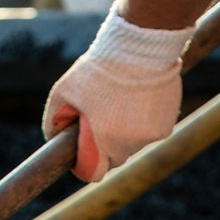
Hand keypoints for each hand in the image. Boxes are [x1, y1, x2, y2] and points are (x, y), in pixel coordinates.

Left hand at [42, 7, 193, 182]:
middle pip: (114, 159)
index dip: (84, 164)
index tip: (81, 153)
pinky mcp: (166, 125)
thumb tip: (53, 139)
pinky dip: (143, 124)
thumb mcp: (64, 92)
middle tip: (101, 123)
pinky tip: (137, 102)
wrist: (142, 47)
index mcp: (102, 140)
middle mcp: (128, 144)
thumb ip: (54, 120)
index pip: (93, 172)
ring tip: (120, 107)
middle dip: (104, 148)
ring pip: (132, 146)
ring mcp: (150, 136)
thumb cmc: (99, 69)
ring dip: (125, 135)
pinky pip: (149, 133)